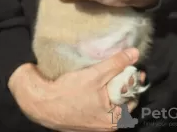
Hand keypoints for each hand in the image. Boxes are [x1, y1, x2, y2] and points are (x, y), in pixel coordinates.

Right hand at [8, 49, 144, 131]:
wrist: (40, 102)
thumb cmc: (68, 93)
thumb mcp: (96, 75)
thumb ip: (116, 64)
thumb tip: (135, 53)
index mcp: (113, 120)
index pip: (132, 97)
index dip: (133, 80)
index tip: (135, 67)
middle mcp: (106, 124)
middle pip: (121, 98)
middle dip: (122, 82)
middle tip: (122, 65)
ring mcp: (95, 120)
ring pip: (110, 98)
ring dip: (110, 84)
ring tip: (110, 69)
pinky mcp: (85, 114)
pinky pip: (99, 100)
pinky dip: (101, 89)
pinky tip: (98, 77)